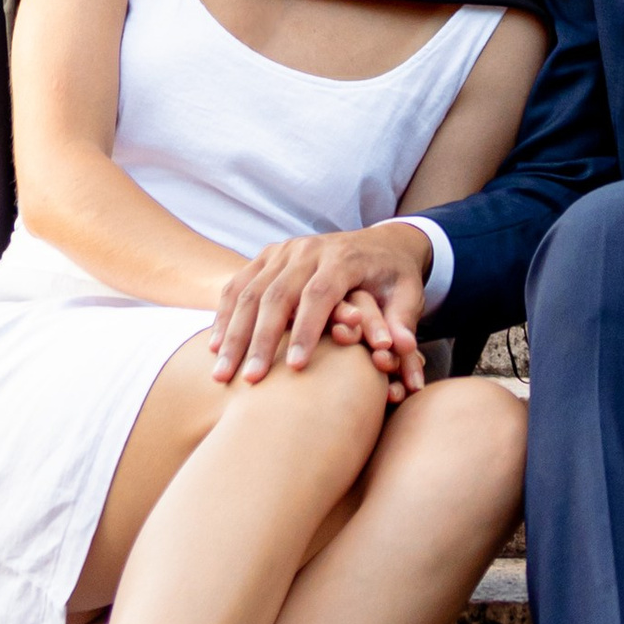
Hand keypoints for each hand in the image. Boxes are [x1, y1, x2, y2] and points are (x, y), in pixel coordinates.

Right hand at [209, 223, 433, 389]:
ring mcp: (284, 251)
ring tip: (222, 375)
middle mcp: (309, 250)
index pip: (320, 294)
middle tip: (251, 380)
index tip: (297, 368)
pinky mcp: (267, 256)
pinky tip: (215, 348)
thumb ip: (403, 320)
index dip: (307, 330)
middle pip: (277, 294)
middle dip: (262, 340)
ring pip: (250, 291)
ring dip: (234, 333)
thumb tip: (402, 347)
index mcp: (343, 257)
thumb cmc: (394, 278)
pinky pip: (239, 285)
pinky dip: (224, 315)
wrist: (382, 243)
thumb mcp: (408, 294)